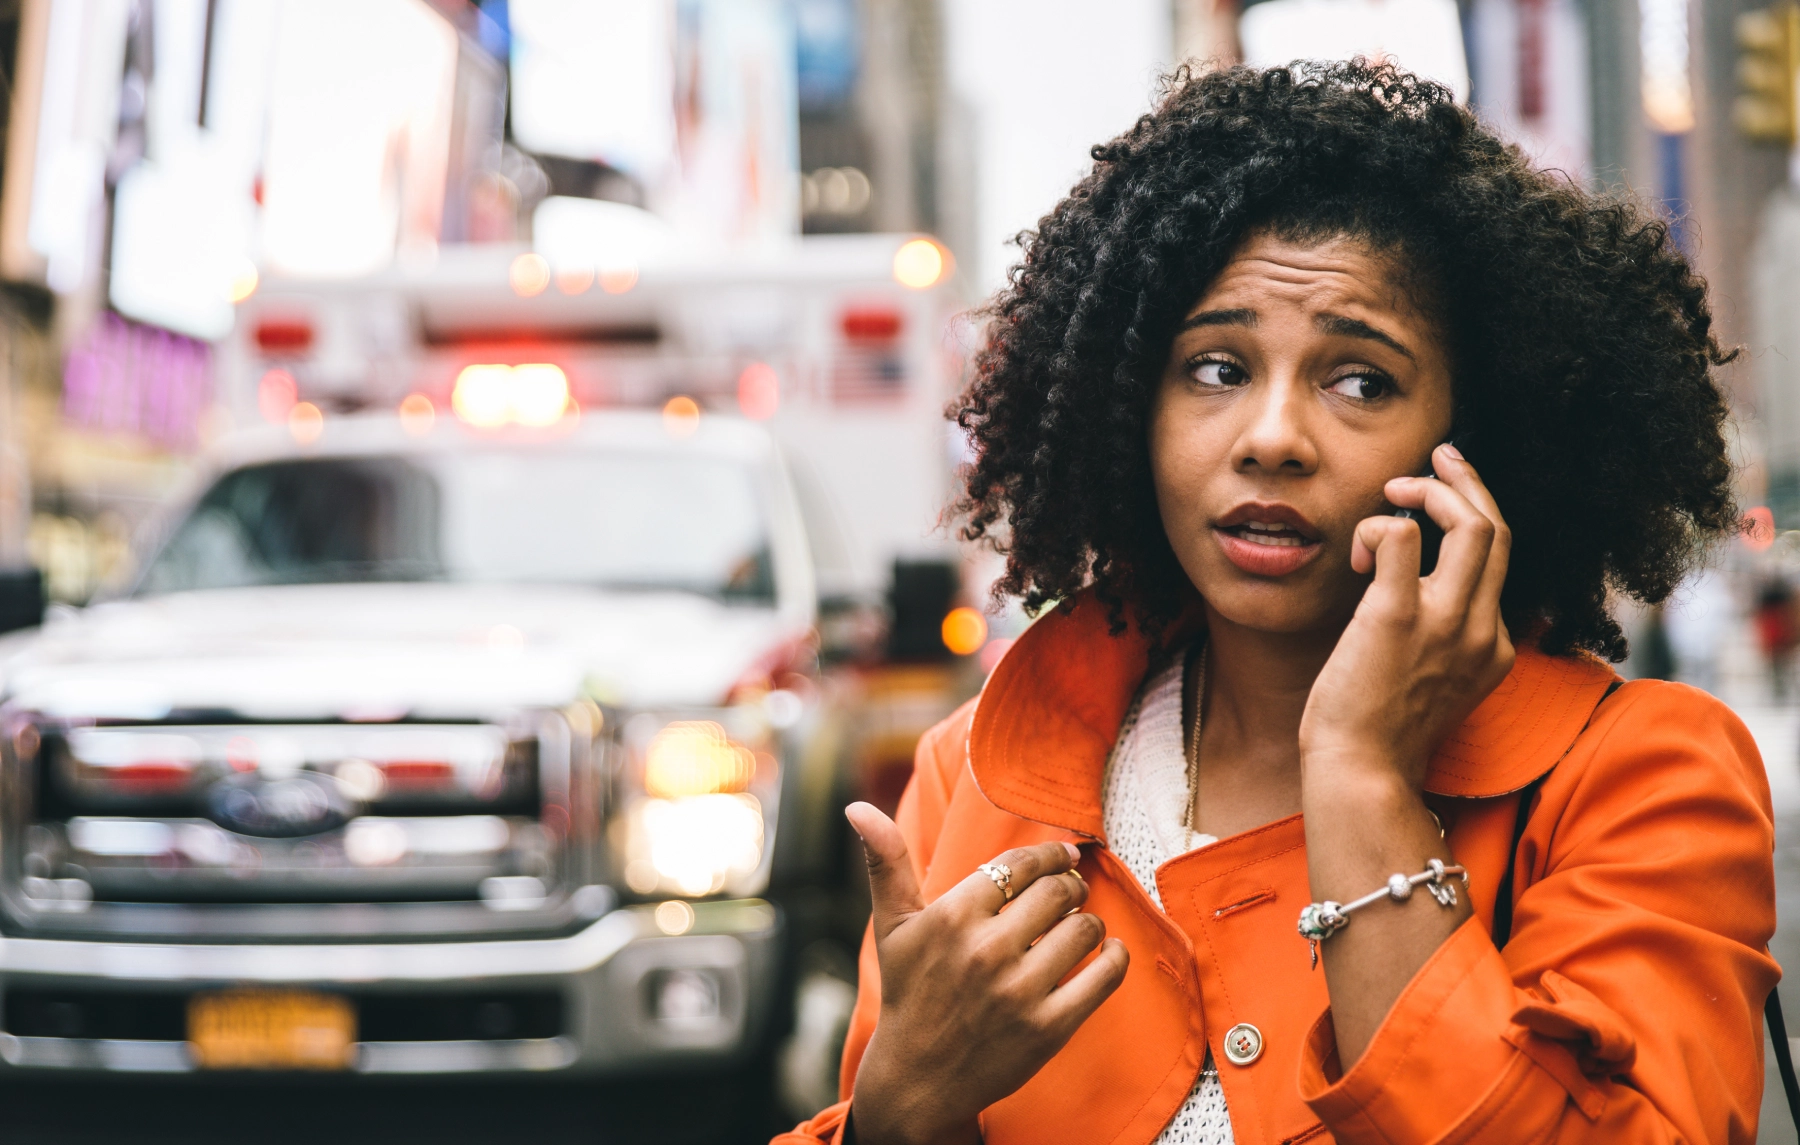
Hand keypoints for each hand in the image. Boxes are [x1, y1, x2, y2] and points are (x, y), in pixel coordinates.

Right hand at [843, 802, 1128, 1144]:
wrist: (919, 1077)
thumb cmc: (908, 992)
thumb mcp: (892, 926)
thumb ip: (885, 861)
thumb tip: (857, 807)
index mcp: (952, 916)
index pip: (1020, 865)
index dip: (1049, 855)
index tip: (1064, 856)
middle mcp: (986, 950)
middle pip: (1057, 891)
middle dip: (1072, 883)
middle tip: (1073, 888)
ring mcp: (1019, 991)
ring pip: (1083, 928)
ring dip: (1090, 919)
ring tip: (1081, 922)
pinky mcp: (1048, 1028)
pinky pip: (1103, 977)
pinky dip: (1116, 957)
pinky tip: (1110, 950)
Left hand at [1299, 443, 1514, 786]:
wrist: (1361, 775)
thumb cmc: (1377, 735)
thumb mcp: (1430, 685)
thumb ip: (1437, 643)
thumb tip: (1405, 593)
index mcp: (1492, 649)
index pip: (1499, 564)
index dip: (1474, 519)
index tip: (1447, 494)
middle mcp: (1480, 631)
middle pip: (1499, 531)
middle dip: (1470, 482)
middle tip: (1440, 456)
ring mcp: (1444, 623)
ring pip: (1472, 524)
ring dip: (1433, 491)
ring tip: (1397, 487)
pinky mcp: (1396, 617)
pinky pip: (1402, 536)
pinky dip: (1381, 527)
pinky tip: (1358, 554)